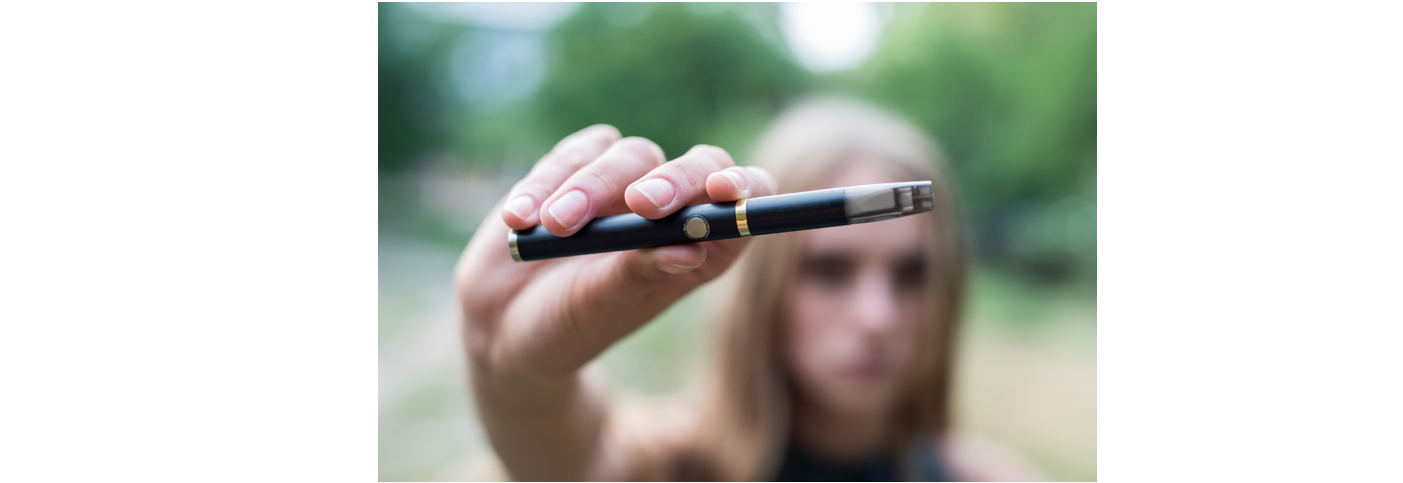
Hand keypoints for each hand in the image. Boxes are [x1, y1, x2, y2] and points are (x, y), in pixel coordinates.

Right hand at [454, 124, 777, 384]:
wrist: (503, 326)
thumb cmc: (569, 326)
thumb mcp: (602, 308)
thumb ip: (638, 273)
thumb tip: (689, 246)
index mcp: (700, 248)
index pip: (744, 203)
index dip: (744, 190)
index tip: (723, 193)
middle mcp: (670, 211)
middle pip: (696, 166)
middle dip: (672, 180)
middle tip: (642, 204)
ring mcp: (622, 184)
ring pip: (629, 156)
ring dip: (591, 188)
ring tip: (556, 226)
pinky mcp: (573, 169)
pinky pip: (571, 157)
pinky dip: (545, 183)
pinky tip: (521, 218)